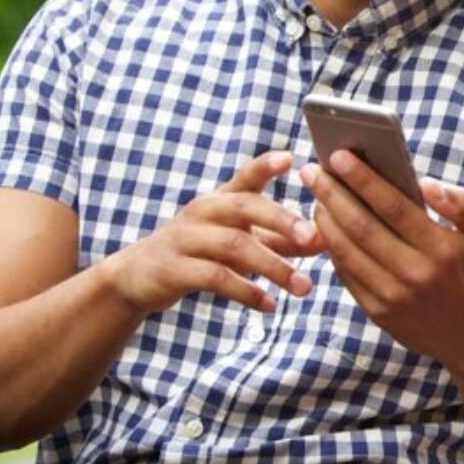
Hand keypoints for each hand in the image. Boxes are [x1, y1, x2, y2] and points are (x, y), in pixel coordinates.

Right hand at [97, 151, 318, 317]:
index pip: (245, 177)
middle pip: (245, 207)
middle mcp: (203, 211)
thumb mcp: (238, 241)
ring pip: (234, 245)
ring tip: (304, 287)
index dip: (265, 166)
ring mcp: (185, 238)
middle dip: (282, 220)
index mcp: (221, 200)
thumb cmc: (200, 253)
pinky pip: (214, 277)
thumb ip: (280, 241)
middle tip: (312, 236)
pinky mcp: (173, 268)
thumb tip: (326, 240)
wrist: (137, 277)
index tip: (291, 159)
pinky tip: (269, 305)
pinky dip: (246, 292)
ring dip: (273, 266)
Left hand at [301, 150, 463, 364]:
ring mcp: (393, 296)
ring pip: (346, 251)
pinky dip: (332, 248)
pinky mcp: (378, 312)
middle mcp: (414, 274)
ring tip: (316, 196)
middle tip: (311, 170)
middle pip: (360, 226)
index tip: (339, 156)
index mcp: (442, 248)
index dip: (362, 179)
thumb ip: (463, 204)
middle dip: (331, 194)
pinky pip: (346, 274)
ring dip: (325, 220)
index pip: (392, 206)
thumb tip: (426, 183)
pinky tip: (327, 228)